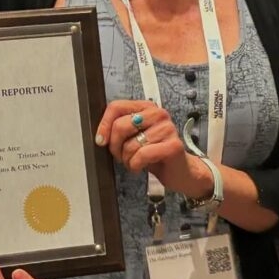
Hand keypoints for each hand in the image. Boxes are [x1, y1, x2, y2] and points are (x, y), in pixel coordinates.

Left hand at [94, 100, 209, 198]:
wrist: (178, 171)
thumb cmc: (153, 154)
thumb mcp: (133, 137)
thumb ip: (119, 130)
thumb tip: (100, 136)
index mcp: (146, 107)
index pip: (116, 107)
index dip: (104, 125)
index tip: (100, 140)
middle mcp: (158, 113)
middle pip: (120, 126)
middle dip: (115, 147)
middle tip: (121, 156)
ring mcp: (167, 128)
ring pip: (130, 145)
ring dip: (127, 159)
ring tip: (134, 162)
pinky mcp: (173, 145)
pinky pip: (142, 155)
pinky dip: (135, 165)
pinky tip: (140, 167)